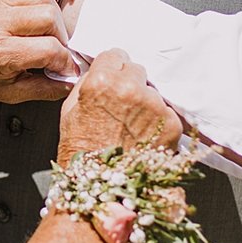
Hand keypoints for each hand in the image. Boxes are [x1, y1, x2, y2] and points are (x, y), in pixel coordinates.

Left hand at [0, 0, 73, 102]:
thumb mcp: (7, 92)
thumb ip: (44, 89)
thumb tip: (73, 81)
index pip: (49, 49)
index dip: (64, 60)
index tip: (66, 66)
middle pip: (49, 17)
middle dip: (59, 35)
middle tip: (55, 47)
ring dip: (50, 15)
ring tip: (44, 32)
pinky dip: (35, 1)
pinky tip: (30, 16)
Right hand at [57, 49, 181, 162]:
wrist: (100, 187)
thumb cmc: (81, 153)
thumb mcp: (70, 110)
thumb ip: (87, 83)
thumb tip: (100, 71)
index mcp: (102, 81)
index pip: (116, 55)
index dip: (113, 68)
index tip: (114, 76)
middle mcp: (130, 89)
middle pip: (137, 70)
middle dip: (130, 84)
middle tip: (121, 107)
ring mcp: (153, 106)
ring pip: (152, 92)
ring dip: (145, 104)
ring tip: (130, 127)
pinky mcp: (170, 123)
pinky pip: (166, 112)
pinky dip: (157, 122)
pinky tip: (142, 137)